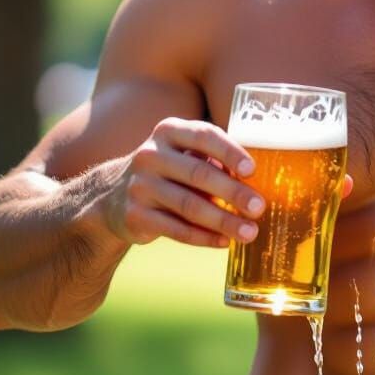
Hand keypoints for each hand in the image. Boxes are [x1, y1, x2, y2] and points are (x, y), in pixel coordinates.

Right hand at [103, 118, 267, 248]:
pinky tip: (224, 242)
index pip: (203, 135)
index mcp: (168, 131)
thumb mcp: (185, 154)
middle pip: (198, 174)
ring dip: (223, 221)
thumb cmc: (169, 171)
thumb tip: (262, 177)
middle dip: (233, 192)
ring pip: (188, 205)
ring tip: (250, 232)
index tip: (252, 170)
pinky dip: (203, 237)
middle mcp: (150, 155)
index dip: (229, 152)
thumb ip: (215, 159)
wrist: (112, 196)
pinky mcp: (134, 216)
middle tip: (259, 207)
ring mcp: (139, 186)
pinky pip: (175, 229)